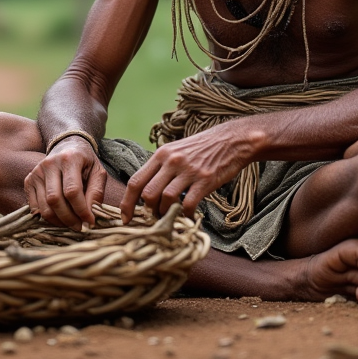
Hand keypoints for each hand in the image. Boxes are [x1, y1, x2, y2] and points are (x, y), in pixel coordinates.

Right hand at [24, 137, 107, 228]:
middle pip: (55, 200)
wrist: (67, 145)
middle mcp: (50, 164)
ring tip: (70, 224)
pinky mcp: (29, 180)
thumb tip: (91, 217)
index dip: (81, 210)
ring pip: (43, 206)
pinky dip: (46, 217)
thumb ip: (96, 193)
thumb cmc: (85, 162)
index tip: (90, 221)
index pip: (72, 191)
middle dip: (68, 218)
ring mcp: (36, 172)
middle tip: (79, 227)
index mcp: (70, 159)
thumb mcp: (98, 172)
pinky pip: (34, 207)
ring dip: (58, 221)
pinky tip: (58, 218)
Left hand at [121, 125, 252, 222]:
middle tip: (154, 217)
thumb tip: (145, 191)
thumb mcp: (176, 150)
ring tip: (171, 216)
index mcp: (161, 155)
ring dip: (165, 213)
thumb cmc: (202, 147)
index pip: (135, 181)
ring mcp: (188, 171)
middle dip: (148, 211)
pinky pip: (188, 204)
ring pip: (165, 199)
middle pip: (148, 193)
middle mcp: (171, 161)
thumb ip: (161, 167)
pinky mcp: (205, 180)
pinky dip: (184, 214)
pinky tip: (187, 215)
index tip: (126, 218)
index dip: (127, 203)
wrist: (231, 140)